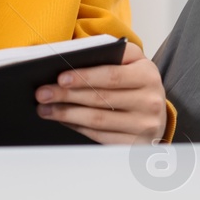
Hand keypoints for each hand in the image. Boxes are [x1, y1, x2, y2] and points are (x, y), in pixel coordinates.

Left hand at [34, 41, 167, 143]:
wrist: (157, 111)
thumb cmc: (135, 82)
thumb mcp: (130, 63)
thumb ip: (107, 55)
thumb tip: (69, 59)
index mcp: (147, 74)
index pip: (112, 76)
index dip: (84, 77)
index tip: (60, 77)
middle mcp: (150, 100)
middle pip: (101, 99)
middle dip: (66, 95)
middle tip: (42, 93)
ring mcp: (145, 125)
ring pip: (97, 120)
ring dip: (66, 114)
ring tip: (45, 109)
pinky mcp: (136, 144)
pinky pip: (100, 136)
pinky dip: (77, 128)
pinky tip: (63, 120)